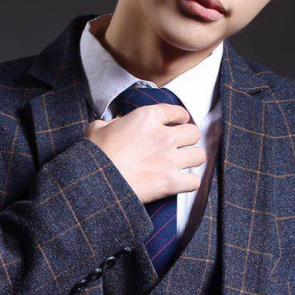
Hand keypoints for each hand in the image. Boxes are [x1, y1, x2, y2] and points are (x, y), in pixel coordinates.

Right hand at [85, 102, 205, 205]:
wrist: (96, 182)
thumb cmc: (95, 156)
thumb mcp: (98, 128)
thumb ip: (112, 122)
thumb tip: (116, 125)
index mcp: (146, 118)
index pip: (176, 111)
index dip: (179, 117)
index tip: (179, 122)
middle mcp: (163, 136)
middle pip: (193, 132)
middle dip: (188, 139)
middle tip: (180, 145)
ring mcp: (169, 160)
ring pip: (199, 155)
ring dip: (191, 159)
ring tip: (183, 163)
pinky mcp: (171, 182)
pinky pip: (194, 181)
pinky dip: (188, 183)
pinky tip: (180, 182)